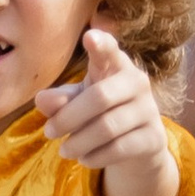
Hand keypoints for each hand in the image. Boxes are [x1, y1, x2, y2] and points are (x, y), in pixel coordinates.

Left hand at [37, 21, 178, 195]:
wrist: (139, 145)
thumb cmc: (102, 113)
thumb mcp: (78, 102)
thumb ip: (60, 100)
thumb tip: (41, 100)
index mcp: (116, 65)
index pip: (110, 51)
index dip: (102, 44)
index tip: (90, 37)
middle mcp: (137, 82)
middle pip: (99, 98)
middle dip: (68, 118)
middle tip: (48, 132)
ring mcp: (149, 110)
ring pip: (107, 127)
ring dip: (78, 142)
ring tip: (64, 150)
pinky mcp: (153, 137)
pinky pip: (119, 149)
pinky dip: (95, 156)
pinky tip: (84, 158)